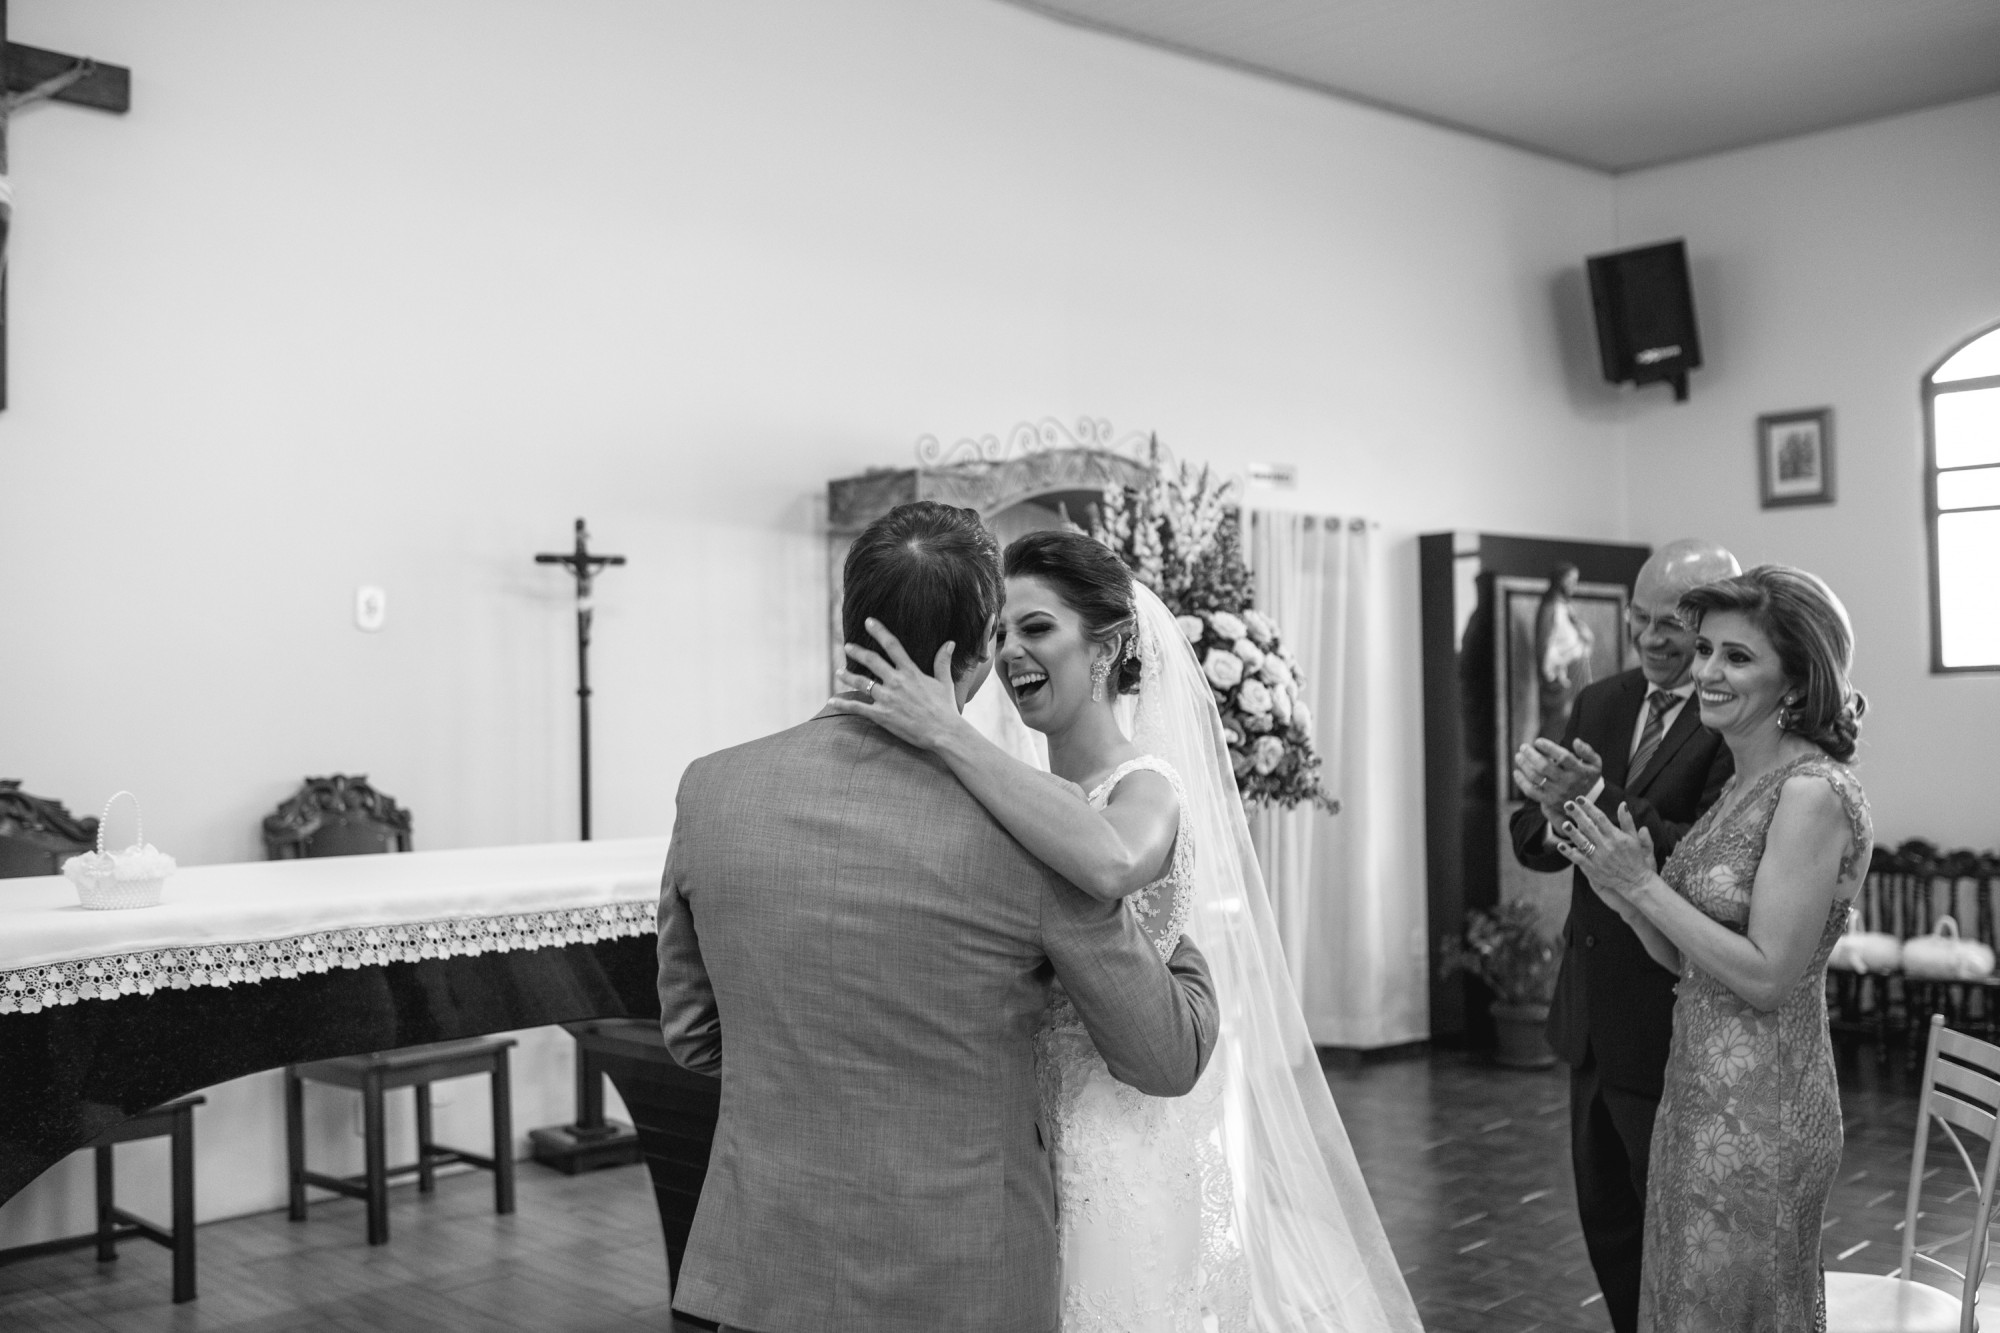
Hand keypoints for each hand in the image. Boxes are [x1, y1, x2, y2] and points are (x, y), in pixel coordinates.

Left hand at [823, 618, 965, 752]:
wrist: (944, 732)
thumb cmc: (946, 709)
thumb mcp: (945, 682)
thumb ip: (943, 661)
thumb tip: (950, 643)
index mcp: (911, 672)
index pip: (892, 645)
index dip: (879, 631)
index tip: (868, 621)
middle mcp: (897, 682)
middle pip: (872, 661)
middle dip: (858, 652)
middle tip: (847, 646)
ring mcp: (887, 698)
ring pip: (862, 683)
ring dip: (848, 676)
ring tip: (840, 671)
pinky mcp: (881, 715)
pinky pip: (857, 708)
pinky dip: (843, 704)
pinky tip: (831, 701)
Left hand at [1514, 737, 1602, 807]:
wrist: (1587, 804)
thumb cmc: (1588, 778)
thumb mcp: (1595, 764)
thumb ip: (1587, 751)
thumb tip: (1575, 741)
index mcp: (1580, 771)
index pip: (1563, 757)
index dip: (1548, 747)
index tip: (1538, 741)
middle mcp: (1568, 782)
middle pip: (1544, 766)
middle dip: (1531, 754)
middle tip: (1523, 747)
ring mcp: (1558, 793)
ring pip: (1536, 777)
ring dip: (1524, 765)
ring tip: (1518, 756)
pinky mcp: (1549, 801)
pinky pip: (1531, 791)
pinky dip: (1521, 782)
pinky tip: (1516, 772)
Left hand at [1553, 799, 1656, 900]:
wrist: (1636, 881)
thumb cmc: (1635, 858)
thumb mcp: (1634, 838)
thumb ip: (1627, 821)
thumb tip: (1622, 803)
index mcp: (1616, 836)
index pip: (1600, 818)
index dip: (1589, 807)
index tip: (1580, 798)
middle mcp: (1606, 846)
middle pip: (1589, 827)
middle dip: (1577, 815)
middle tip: (1567, 804)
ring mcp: (1599, 858)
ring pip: (1582, 843)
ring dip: (1572, 833)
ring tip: (1564, 824)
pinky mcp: (1593, 869)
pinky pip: (1579, 859)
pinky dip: (1569, 853)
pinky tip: (1561, 846)